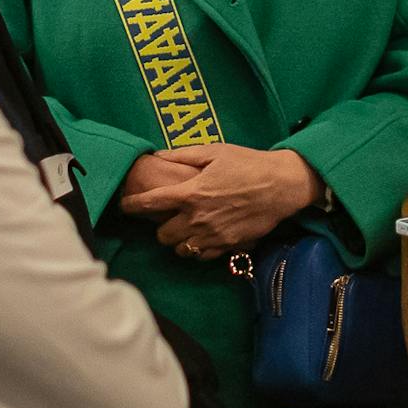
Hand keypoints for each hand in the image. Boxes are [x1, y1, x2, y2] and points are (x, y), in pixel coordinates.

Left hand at [120, 145, 319, 257]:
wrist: (281, 185)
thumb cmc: (248, 164)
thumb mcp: (214, 151)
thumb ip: (182, 154)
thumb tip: (158, 155)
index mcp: (190, 193)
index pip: (150, 203)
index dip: (132, 205)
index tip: (125, 205)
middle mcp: (197, 218)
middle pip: (162, 235)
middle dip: (160, 226)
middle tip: (167, 217)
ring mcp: (212, 235)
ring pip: (181, 249)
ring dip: (178, 240)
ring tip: (185, 228)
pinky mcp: (227, 246)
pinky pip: (202, 256)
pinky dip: (197, 249)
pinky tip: (202, 237)